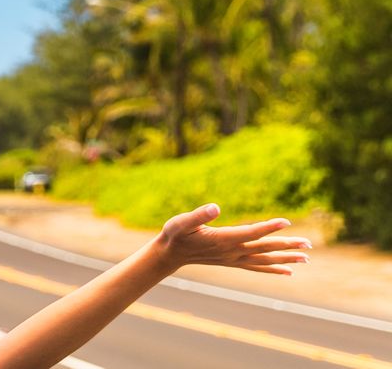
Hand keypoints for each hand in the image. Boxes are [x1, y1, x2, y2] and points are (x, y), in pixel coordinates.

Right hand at [151, 204, 311, 274]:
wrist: (170, 254)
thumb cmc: (175, 234)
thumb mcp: (181, 221)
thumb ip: (199, 215)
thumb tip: (216, 207)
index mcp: (222, 239)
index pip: (251, 232)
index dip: (269, 227)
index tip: (287, 222)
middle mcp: (232, 252)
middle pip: (265, 248)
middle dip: (287, 246)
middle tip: (309, 244)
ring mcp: (234, 259)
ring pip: (265, 260)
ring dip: (286, 259)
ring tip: (306, 258)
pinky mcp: (233, 262)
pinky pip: (257, 267)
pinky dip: (274, 269)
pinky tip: (288, 272)